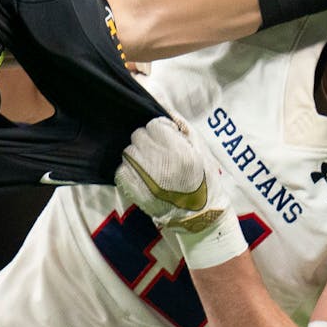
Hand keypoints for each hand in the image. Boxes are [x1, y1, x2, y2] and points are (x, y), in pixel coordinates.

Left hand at [114, 117, 247, 267]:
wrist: (199, 217)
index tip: (167, 137)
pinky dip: (130, 170)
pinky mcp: (134, 191)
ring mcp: (144, 179)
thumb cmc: (205, 181)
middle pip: (138, 136)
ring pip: (128, 152)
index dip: (160, 129)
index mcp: (179, 153)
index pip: (154, 125)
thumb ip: (183, 127)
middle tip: (159, 151)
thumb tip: (164, 109)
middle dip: (147, 140)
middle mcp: (159, 165)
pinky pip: (121, 170)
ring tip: (151, 164)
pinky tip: (143, 175)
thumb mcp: (202, 150)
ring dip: (137, 154)